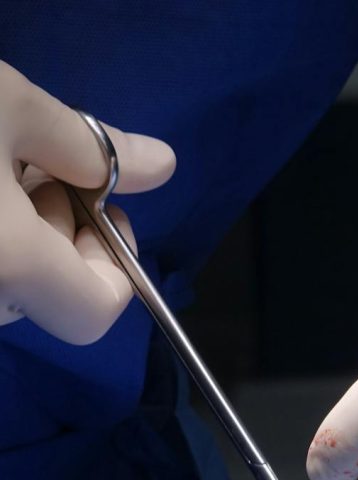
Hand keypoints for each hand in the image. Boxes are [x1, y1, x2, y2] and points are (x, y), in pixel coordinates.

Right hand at [0, 60, 174, 343]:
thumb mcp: (7, 106)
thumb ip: (91, 147)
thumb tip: (161, 165)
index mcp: (9, 266)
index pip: (96, 314)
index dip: (114, 263)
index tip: (97, 205)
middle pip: (51, 296)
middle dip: (62, 234)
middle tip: (35, 166)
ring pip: (12, 283)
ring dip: (22, 231)